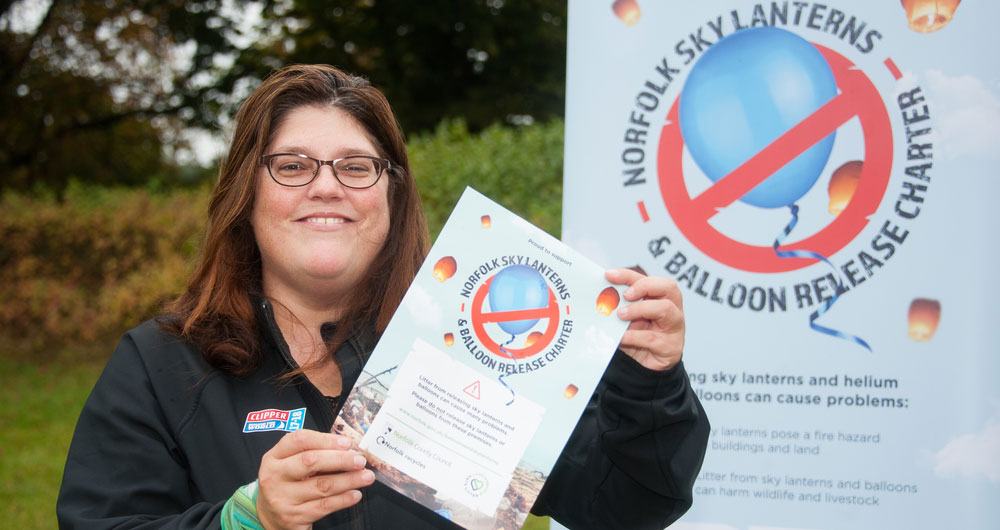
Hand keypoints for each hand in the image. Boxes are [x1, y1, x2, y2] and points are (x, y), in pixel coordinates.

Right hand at [256, 430, 374, 529]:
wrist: (270, 517)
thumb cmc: (287, 484)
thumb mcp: (290, 465)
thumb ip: (312, 453)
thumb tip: (348, 449)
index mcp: (273, 457)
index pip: (299, 440)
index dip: (326, 439)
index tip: (347, 443)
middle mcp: (274, 476)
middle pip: (310, 461)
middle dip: (340, 459)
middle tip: (360, 460)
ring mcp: (282, 498)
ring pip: (322, 485)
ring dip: (349, 480)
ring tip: (366, 477)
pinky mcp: (293, 517)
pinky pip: (324, 506)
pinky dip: (343, 499)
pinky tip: (355, 494)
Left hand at [605, 268, 684, 371]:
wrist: (645, 365)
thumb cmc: (638, 336)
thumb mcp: (629, 317)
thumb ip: (621, 305)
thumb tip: (600, 293)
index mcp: (662, 297)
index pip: (650, 279)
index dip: (629, 275)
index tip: (609, 275)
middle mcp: (673, 309)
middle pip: (669, 287)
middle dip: (644, 286)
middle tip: (625, 295)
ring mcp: (675, 328)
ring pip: (665, 309)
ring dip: (639, 309)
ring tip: (621, 315)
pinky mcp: (671, 347)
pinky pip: (652, 338)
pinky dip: (633, 336)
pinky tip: (621, 337)